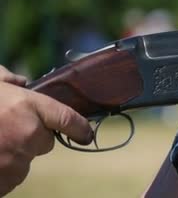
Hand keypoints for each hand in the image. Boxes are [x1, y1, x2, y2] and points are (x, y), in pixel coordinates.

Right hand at [0, 65, 92, 195]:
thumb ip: (8, 80)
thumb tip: (22, 82)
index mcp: (28, 107)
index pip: (67, 119)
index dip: (79, 128)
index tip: (86, 134)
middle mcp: (27, 134)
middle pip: (45, 142)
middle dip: (32, 136)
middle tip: (6, 129)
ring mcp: (14, 160)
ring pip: (26, 161)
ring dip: (14, 155)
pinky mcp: (2, 180)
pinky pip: (9, 177)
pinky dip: (0, 171)